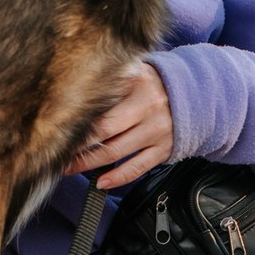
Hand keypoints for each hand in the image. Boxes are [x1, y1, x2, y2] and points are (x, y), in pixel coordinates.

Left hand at [68, 62, 172, 189]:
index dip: (80, 121)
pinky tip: (101, 182)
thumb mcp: (138, 71)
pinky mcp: (162, 150)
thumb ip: (115, 77)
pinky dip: (117, 178)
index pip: (104, 107)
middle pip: (107, 131)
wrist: (196, 95)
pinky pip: (137, 168)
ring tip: (70, 168)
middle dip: (80, 146)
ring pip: (118, 153)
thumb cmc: (155, 83)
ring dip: (90, 164)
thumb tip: (81, 84)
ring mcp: (156, 132)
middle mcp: (148, 109)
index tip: (59, 129)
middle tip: (58, 153)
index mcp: (139, 86)